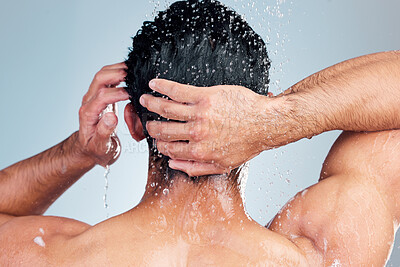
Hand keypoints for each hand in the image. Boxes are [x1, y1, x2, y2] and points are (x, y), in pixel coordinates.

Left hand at [77, 63, 132, 166]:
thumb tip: (111, 117)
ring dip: (117, 69)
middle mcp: (89, 102)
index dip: (118, 93)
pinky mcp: (100, 96)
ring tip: (134, 70)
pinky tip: (130, 74)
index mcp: (89, 114)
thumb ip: (105, 131)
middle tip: (134, 74)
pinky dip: (118, 73)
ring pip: (103, 75)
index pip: (102, 96)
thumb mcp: (101, 146)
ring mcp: (94, 97)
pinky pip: (107, 79)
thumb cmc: (97, 149)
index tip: (132, 94)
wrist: (91, 149)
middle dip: (117, 73)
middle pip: (100, 78)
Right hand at [139, 79, 279, 175]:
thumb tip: (173, 164)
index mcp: (199, 151)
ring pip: (166, 108)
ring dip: (152, 103)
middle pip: (163, 129)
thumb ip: (195, 168)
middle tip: (148, 122)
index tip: (158, 138)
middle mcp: (196, 133)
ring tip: (144, 99)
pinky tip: (154, 84)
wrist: (265, 123)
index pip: (169, 148)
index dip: (160, 144)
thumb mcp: (223, 165)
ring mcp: (200, 113)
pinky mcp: (205, 96)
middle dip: (151, 126)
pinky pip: (178, 90)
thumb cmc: (247, 143)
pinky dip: (163, 86)